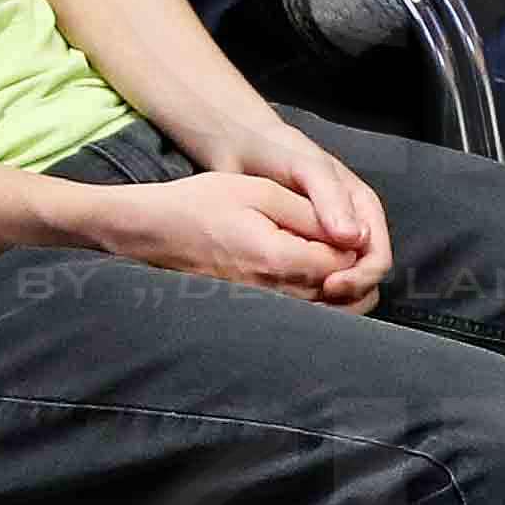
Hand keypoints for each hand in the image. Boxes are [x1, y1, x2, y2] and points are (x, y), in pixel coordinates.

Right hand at [92, 166, 377, 300]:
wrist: (151, 231)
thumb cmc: (200, 203)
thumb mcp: (257, 192)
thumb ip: (307, 214)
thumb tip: (350, 234)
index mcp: (277, 259)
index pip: (341, 264)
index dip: (353, 245)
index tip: (344, 225)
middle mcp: (273, 292)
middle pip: (339, 295)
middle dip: (353, 272)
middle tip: (343, 243)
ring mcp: (262, 306)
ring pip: (322, 309)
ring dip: (337, 287)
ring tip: (327, 254)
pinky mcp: (254, 311)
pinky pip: (299, 312)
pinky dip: (315, 297)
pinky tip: (309, 273)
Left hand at [247, 121, 394, 301]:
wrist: (241, 148)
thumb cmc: (278, 150)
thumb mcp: (308, 167)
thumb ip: (331, 199)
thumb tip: (354, 239)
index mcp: (363, 210)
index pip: (377, 259)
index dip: (359, 278)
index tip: (329, 285)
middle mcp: (351, 230)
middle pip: (364, 280)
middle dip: (345, 297)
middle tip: (313, 302)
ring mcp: (327, 245)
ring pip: (342, 288)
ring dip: (327, 303)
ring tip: (298, 304)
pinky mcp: (303, 255)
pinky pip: (313, 285)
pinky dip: (305, 295)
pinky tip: (286, 297)